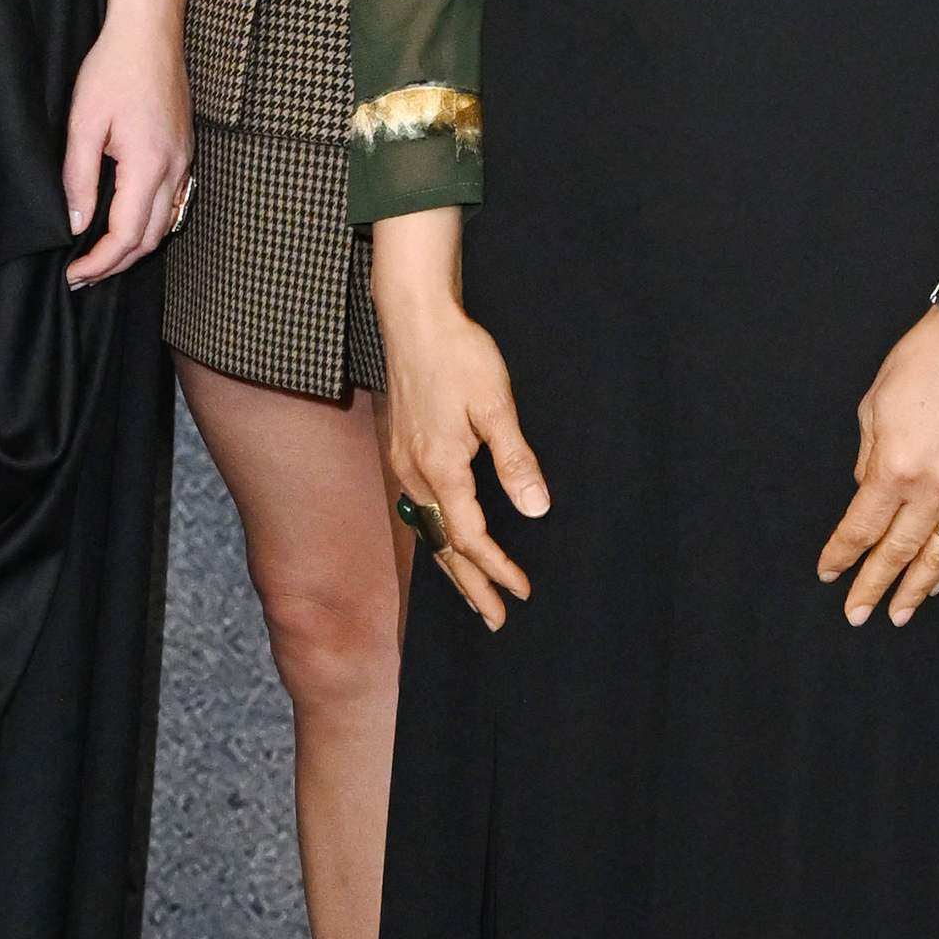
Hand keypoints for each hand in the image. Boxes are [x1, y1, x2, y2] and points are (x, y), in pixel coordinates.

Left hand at [61, 12, 191, 286]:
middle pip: (150, 239)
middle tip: (83, 276)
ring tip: (102, 258)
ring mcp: (184, 161)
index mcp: (149, 165)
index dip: (100, 262)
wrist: (149, 33)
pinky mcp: (184, 151)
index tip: (74, 274)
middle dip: (116, 264)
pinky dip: (151, 225)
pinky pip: (174, 203)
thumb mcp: (83, 122)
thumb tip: (76, 224)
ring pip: (166, 224)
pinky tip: (128, 225)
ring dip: (135, 248)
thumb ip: (79, 178)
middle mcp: (174, 169)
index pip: (126, 235)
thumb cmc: (114, 69)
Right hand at [380, 289, 549, 631]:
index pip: (468, 536)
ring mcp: (403, 463)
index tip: (521, 591)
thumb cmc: (459, 355)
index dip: (495, 568)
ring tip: (473, 593)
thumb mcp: (496, 405)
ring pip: (426, 530)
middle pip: (440, 545)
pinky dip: (437, 536)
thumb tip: (536, 509)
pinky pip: (419, 510)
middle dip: (469, 585)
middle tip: (494, 619)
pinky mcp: (402, 451)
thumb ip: (515, 459)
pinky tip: (448, 541)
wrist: (415, 319)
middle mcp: (415, 473)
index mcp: (440, 467)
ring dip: (451, 565)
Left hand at [817, 312, 938, 626]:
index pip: (862, 527)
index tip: (828, 573)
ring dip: (919, 589)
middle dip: (875, 586)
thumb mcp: (874, 406)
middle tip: (857, 614)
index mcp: (895, 467)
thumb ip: (868, 459)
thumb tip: (866, 494)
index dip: (842, 554)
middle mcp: (935, 488)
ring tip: (901, 613)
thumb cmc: (924, 363)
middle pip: (898, 552)